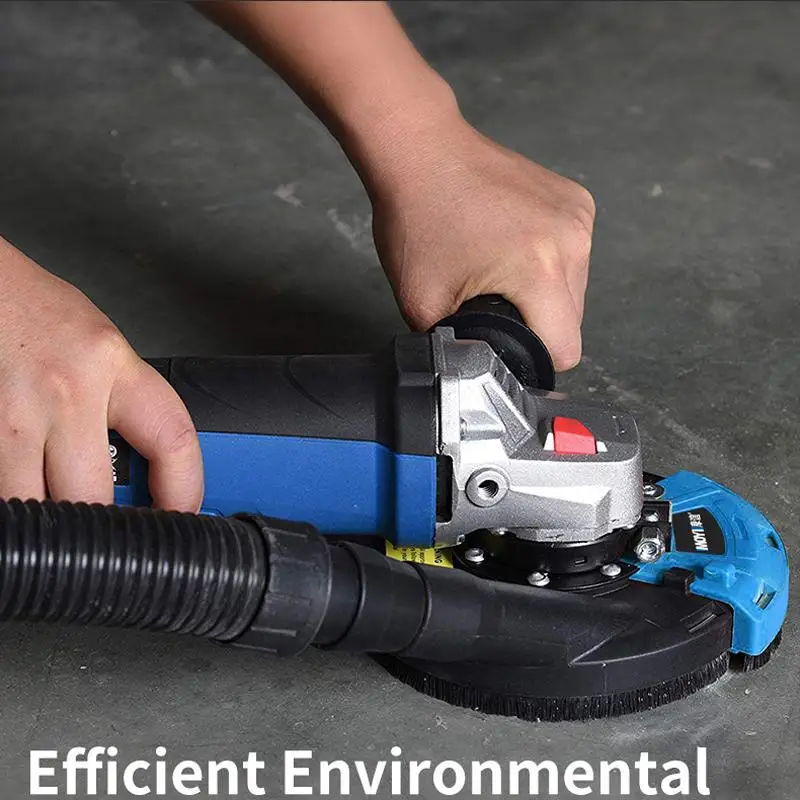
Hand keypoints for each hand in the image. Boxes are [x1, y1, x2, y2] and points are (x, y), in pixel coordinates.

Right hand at [0, 237, 202, 508]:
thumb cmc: (36, 313)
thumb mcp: (100, 348)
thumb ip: (125, 402)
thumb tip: (148, 467)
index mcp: (112, 366)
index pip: (173, 439)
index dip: (185, 490)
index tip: (182, 514)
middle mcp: (66, 392)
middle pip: (93, 494)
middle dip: (102, 525)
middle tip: (108, 533)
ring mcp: (11, 415)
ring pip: (34, 505)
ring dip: (47, 522)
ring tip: (56, 511)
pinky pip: (0, 490)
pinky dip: (13, 502)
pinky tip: (22, 494)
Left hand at [369, 114, 594, 370]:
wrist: (421, 151)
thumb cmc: (417, 217)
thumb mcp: (423, 303)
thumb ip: (457, 344)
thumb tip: (475, 365)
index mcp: (540, 271)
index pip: (565, 350)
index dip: (532, 359)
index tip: (505, 346)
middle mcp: (573, 241)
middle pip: (571, 321)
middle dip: (534, 323)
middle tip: (489, 299)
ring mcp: (579, 216)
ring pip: (573, 289)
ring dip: (542, 292)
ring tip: (497, 267)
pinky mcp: (577, 200)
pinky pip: (572, 255)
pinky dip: (546, 261)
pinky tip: (511, 244)